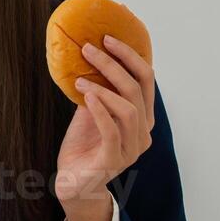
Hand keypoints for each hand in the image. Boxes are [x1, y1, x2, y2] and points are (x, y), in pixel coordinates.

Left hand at [53, 34, 155, 208]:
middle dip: (115, 65)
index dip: (131, 56)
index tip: (109, 37)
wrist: (72, 182)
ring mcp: (131, 149)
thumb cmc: (83, 145)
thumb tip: (89, 55)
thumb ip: (97, 89)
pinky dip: (100, 110)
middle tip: (90, 49)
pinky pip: (112, 131)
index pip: (146, 80)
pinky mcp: (113, 161)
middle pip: (138, 90)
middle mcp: (142, 132)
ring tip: (81, 79)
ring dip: (104, 88)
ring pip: (128, 110)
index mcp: (142, 117)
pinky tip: (86, 97)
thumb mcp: (91, 110)